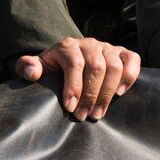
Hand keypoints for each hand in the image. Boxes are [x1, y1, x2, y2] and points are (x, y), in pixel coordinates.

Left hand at [16, 37, 140, 121]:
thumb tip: (31, 72)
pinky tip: (121, 93)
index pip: (74, 64)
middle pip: (96, 68)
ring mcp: (108, 47)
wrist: (71, 58)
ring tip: (98, 113)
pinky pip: (132, 60)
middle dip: (91, 95)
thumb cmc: (54, 68)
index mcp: (68, 46)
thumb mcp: (39, 67)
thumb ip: (27, 67)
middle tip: (84, 116)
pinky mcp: (122, 52)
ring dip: (108, 93)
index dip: (74, 87)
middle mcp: (89, 44)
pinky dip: (130, 75)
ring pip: (114, 66)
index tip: (71, 108)